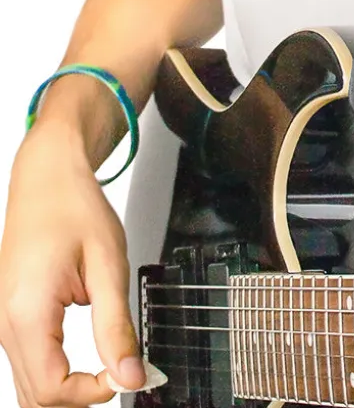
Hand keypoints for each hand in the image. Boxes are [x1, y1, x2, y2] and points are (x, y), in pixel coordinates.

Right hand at [0, 123, 145, 406]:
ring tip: (112, 367)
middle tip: (124, 374)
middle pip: (36, 397)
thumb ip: (116, 325)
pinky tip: (90, 361)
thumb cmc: (75, 209)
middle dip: (81, 397)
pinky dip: (58, 373)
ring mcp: (5, 324)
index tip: (128, 374)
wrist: (48, 178)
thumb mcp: (108, 264)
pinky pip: (29, 364)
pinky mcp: (13, 319)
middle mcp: (7, 325)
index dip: (92, 393)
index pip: (51, 389)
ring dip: (69, 389)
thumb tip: (130, 375)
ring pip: (29, 386)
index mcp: (28, 312)